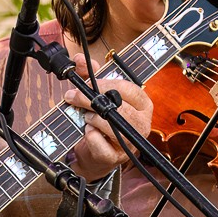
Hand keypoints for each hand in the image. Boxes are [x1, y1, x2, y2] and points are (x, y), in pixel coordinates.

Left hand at [63, 54, 152, 179]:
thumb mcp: (98, 96)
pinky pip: (101, 143)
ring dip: (93, 117)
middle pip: (119, 107)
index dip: (105, 85)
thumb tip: (78, 59)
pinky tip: (88, 131)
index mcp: (142, 105)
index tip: (86, 84)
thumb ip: (90, 76)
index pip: (128, 89)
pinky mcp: (116, 157)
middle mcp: (141, 123)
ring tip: (86, 116)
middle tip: (75, 97)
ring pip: (111, 124)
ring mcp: (130, 142)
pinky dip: (90, 135)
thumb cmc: (101, 121)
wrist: (96, 154)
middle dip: (92, 100)